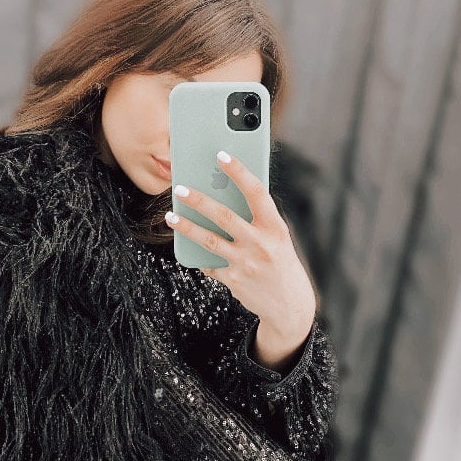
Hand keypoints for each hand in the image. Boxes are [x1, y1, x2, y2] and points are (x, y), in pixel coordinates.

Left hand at [164, 150, 316, 339]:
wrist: (290, 305)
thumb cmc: (281, 263)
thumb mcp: (278, 238)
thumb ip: (257, 220)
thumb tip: (224, 196)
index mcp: (275, 227)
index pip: (256, 192)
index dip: (239, 171)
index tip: (222, 155)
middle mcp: (261, 244)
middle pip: (224, 216)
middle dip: (199, 200)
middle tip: (180, 187)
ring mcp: (246, 263)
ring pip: (209, 240)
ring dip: (186, 226)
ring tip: (170, 215)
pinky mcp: (233, 280)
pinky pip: (210, 262)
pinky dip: (200, 253)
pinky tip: (189, 245)